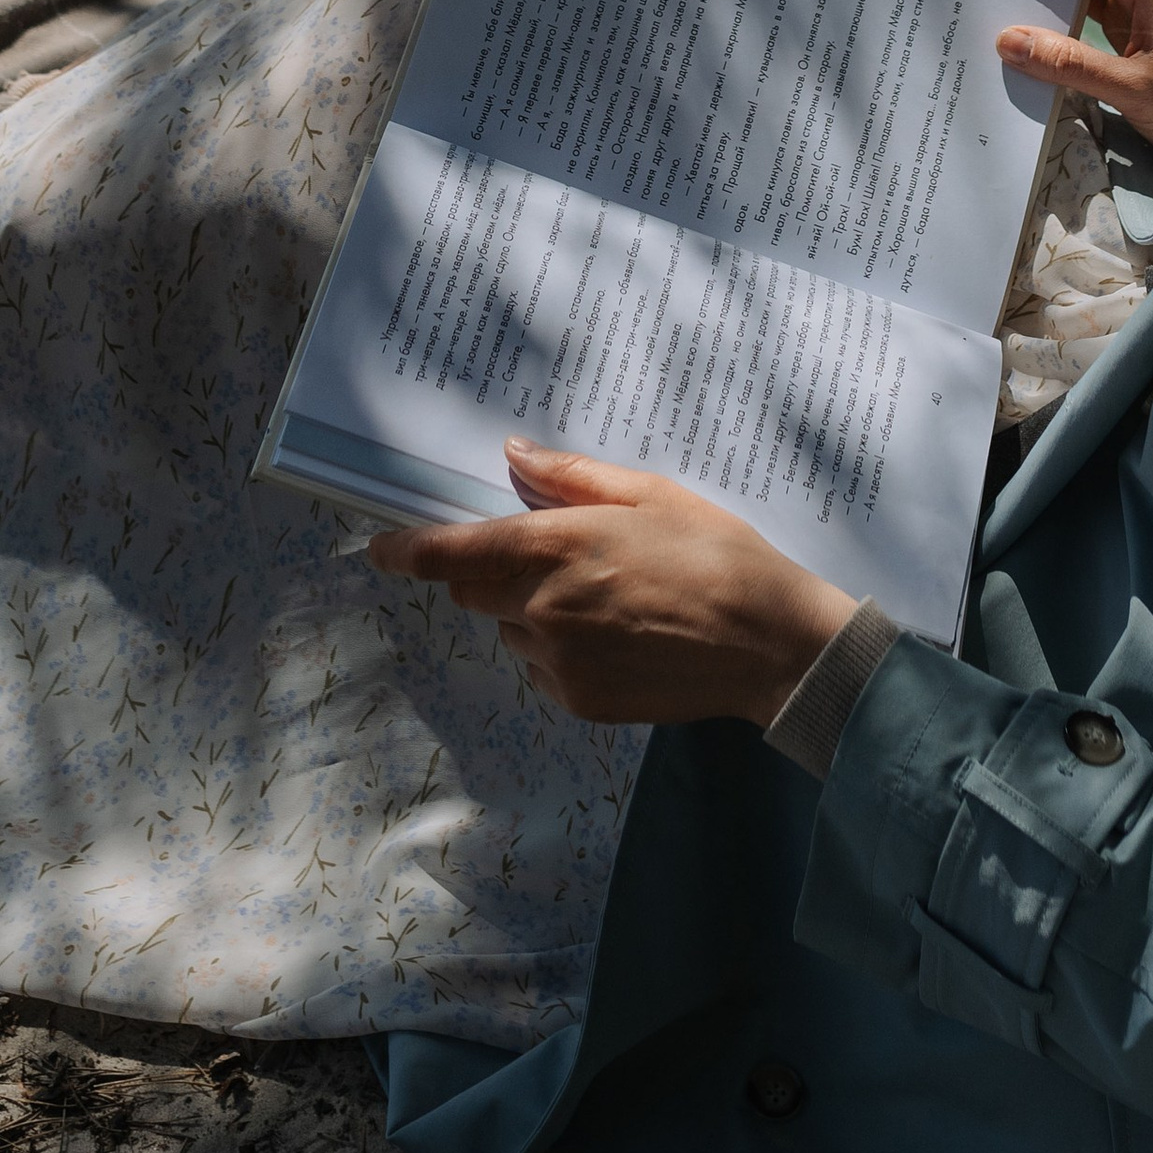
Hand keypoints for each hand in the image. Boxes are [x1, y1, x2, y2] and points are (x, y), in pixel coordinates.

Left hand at [367, 444, 855, 724]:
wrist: (772, 645)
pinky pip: (540, 667)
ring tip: (606, 597)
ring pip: (509, 628)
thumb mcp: (652, 495)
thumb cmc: (719, 556)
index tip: (380, 549)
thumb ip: (572, 476)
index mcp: (559, 547)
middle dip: (493, 569)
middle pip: (474, 589)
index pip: (454, 551)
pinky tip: (618, 634)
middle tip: (557, 555)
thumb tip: (515, 453)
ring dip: (530, 610)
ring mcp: (559, 660)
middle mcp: (545, 607)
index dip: (408, 550)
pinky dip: (559, 649)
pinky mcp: (579, 699)